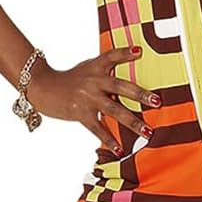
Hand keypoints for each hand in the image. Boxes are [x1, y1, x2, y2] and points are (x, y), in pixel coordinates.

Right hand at [28, 45, 160, 153]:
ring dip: (133, 122)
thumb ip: (106, 70)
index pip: (112, 56)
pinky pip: (98, 128)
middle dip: (140, 95)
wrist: (43, 88)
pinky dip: (109, 140)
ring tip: (148, 132)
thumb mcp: (87, 68)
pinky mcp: (80, 113)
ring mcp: (87, 98)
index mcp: (96, 66)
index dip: (125, 52)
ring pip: (114, 111)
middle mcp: (94, 80)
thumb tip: (130, 73)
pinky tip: (119, 149)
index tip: (139, 51)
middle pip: (121, 86)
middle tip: (158, 101)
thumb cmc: (70, 80)